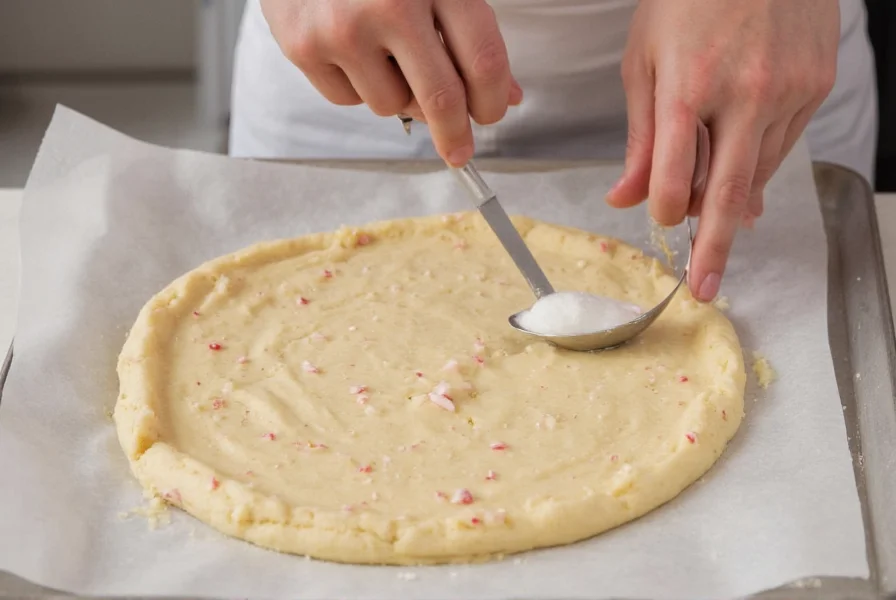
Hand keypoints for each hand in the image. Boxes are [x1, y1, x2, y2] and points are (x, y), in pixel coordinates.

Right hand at [260, 0, 522, 165]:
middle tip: (459, 149)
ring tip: (388, 55)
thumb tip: (506, 93)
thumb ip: (471, 30)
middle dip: (455, 133)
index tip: (492, 115)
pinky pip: (348, 99)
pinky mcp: (303, 47)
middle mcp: (388, 5)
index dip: (493, 99)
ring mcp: (341, 29)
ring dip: (400, 95)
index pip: (482, 59)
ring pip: (392, 106)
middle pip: (441, 99)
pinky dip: (358, 85)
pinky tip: (354, 50)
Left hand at [606, 0, 839, 300]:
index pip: (675, 176)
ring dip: (732, 196)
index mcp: (688, 85)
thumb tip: (625, 198)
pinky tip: (740, 161)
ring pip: (757, 172)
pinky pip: (782, 146)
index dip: (665, 209)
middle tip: (706, 287)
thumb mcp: (645, 61)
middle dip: (714, 248)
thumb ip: (640, 137)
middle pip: (728, 193)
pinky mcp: (816, 86)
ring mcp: (789, 90)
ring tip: (713, 205)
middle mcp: (745, 93)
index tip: (662, 219)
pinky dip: (757, 163)